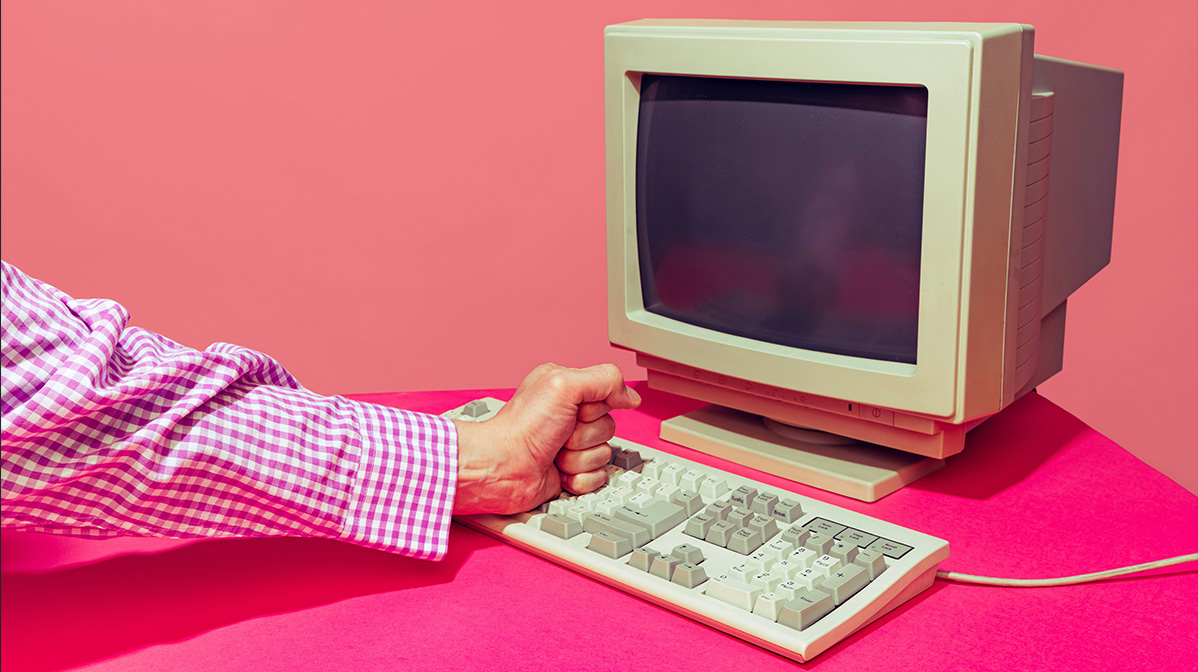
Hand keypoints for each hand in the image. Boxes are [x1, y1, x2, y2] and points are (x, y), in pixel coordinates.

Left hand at [451, 363, 640, 514]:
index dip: (594, 408)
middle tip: (560, 435)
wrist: (503, 468)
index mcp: (566, 389)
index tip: (574, 409)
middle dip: (585, 436)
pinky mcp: (570, 472)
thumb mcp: (564, 384)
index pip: (608, 396)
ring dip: (579, 459)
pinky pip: (597, 478)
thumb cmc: (522, 427)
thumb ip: (605, 380)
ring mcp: (569, 446)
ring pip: (603, 455)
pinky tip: (558, 472)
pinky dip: (578, 478)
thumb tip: (631, 397)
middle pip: (609, 428)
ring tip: (554, 455)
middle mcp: (568, 416)